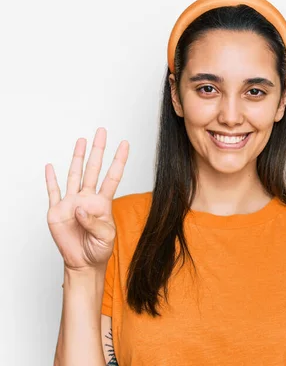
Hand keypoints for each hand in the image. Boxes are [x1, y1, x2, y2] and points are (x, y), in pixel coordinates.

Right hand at [45, 127, 128, 270]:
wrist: (83, 262)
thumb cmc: (99, 249)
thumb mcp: (105, 237)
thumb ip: (95, 222)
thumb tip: (80, 208)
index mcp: (103, 202)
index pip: (113, 176)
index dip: (119, 160)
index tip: (125, 144)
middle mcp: (88, 198)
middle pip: (94, 169)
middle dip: (98, 150)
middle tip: (101, 132)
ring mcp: (72, 203)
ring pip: (74, 174)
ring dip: (77, 157)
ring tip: (81, 141)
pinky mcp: (57, 211)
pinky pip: (53, 192)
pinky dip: (51, 179)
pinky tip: (50, 167)